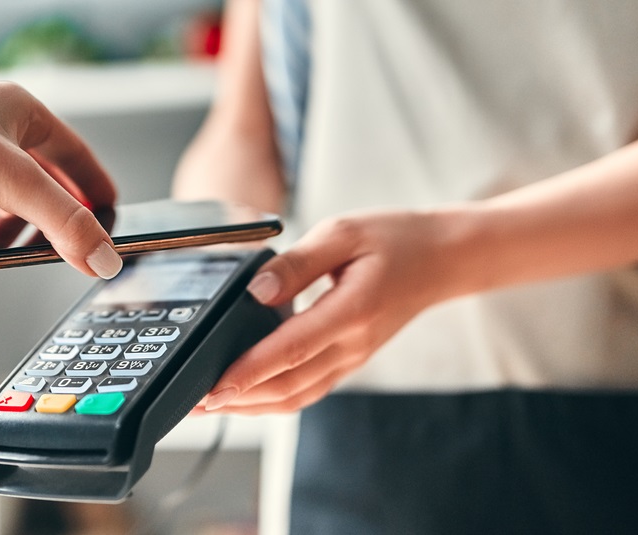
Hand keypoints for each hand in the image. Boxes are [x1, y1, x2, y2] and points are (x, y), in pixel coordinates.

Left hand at [0, 76, 121, 278]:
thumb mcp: (8, 177)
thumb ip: (63, 220)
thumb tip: (104, 256)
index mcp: (22, 113)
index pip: (77, 157)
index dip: (96, 193)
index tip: (111, 226)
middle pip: (39, 184)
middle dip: (50, 220)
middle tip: (65, 250)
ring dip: (5, 231)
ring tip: (8, 252)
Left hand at [201, 210, 458, 413]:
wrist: (443, 258)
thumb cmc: (395, 239)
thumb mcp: (342, 232)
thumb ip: (296, 263)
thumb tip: (256, 291)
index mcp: (352, 310)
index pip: (292, 349)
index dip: (249, 371)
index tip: (214, 386)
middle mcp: (353, 344)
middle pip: (289, 384)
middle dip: (239, 398)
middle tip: (194, 401)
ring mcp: (353, 357)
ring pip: (297, 395)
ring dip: (252, 405)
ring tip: (209, 404)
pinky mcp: (349, 359)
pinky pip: (308, 389)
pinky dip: (274, 398)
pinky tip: (246, 395)